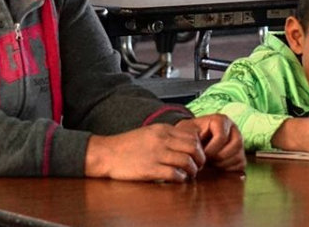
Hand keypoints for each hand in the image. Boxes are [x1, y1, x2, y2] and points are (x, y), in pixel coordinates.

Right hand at [85, 123, 204, 181]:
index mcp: (162, 129)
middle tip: (198, 167)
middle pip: (193, 148)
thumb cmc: (127, 145)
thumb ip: (167, 136)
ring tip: (189, 175)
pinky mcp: (150, 169)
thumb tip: (185, 143)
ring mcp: (156, 154)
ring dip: (192, 171)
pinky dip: (180, 178)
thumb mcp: (149, 132)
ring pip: (187, 161)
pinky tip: (177, 179)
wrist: (107, 153)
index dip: (199, 148)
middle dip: (200, 159)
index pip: (192, 136)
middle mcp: (162, 139)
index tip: (197, 156)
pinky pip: (174, 174)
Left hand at [175, 115, 245, 171]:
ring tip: (211, 162)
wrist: (191, 141)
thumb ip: (192, 137)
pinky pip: (241, 165)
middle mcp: (233, 129)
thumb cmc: (189, 135)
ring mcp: (238, 142)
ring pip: (239, 156)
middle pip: (237, 144)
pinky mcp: (240, 155)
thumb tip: (199, 151)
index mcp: (221, 120)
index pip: (222, 136)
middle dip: (220, 156)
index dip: (211, 149)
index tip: (202, 153)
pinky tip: (217, 166)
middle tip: (208, 160)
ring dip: (224, 163)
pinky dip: (228, 169)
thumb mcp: (187, 132)